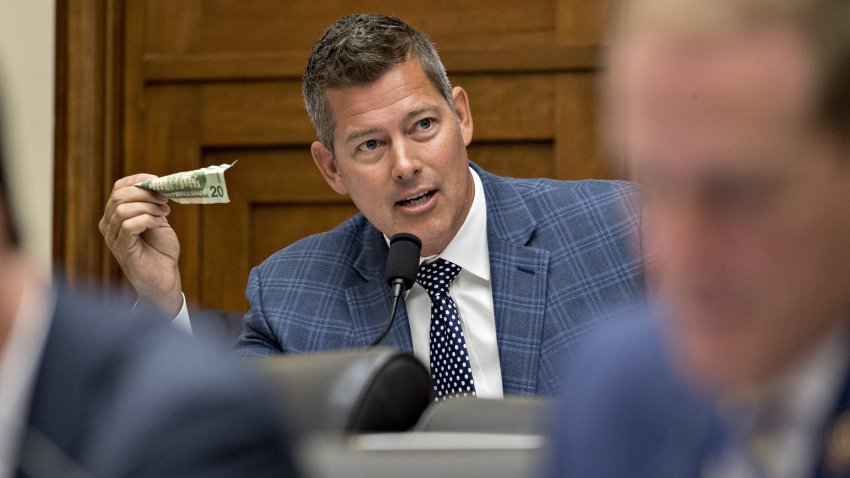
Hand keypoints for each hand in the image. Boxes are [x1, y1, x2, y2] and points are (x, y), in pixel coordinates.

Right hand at [99, 174, 182, 315]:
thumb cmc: (161, 251)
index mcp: (116, 214)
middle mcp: (109, 224)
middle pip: (119, 195)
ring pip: (123, 209)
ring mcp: (112, 237)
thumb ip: (153, 204)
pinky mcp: (121, 248)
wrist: (164, 278)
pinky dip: (146, 219)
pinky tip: (158, 224)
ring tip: (164, 214)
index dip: (138, 180)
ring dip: (148, 207)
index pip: (119, 187)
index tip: (158, 182)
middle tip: (164, 201)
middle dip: (145, 194)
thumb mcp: (158, 220)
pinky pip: (128, 225)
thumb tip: (156, 184)